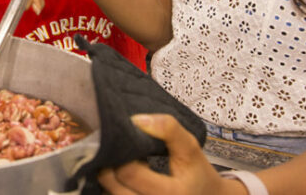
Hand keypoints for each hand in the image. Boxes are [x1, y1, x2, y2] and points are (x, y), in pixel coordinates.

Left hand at [98, 114, 241, 194]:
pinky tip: (122, 179)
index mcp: (171, 194)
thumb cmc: (196, 172)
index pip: (128, 173)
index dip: (122, 154)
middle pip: (113, 187)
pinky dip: (113, 188)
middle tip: (119, 152)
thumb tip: (136, 120)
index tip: (128, 143)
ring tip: (120, 165)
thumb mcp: (190, 148)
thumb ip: (169, 130)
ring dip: (108, 178)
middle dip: (110, 165)